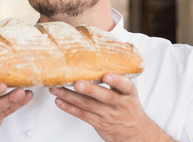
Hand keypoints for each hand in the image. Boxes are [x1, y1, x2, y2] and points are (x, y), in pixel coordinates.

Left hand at [49, 74, 174, 141]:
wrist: (135, 133)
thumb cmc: (128, 107)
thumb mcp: (129, 93)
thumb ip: (117, 80)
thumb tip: (99, 58)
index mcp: (128, 93)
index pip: (125, 86)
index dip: (116, 80)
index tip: (107, 76)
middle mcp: (119, 104)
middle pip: (104, 96)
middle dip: (89, 89)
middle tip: (78, 83)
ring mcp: (108, 115)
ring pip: (88, 105)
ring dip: (70, 96)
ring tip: (56, 89)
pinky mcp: (99, 123)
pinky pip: (82, 115)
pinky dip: (69, 108)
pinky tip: (60, 100)